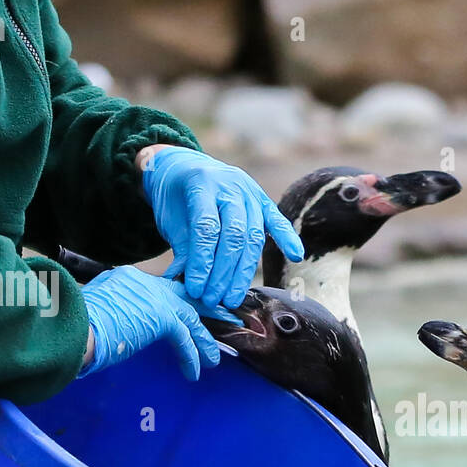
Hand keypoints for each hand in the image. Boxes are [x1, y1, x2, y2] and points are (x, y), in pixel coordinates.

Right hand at [78, 266, 220, 380]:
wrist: (68, 327)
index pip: (159, 290)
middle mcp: (143, 282)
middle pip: (183, 296)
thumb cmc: (71, 326)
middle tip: (222, 318)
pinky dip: (191, 357)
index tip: (184, 315)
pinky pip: (184, 339)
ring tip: (212, 359)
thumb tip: (119, 329)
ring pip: (189, 318)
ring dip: (203, 340)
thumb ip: (112, 312)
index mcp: (125, 278)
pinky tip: (194, 372)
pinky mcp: (161, 317)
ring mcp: (154, 298)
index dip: (174, 303)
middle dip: (204, 309)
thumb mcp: (93, 311)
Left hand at [140, 146, 303, 316]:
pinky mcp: (263, 200)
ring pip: (253, 235)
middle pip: (234, 235)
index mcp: (202, 184)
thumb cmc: (175, 199)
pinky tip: (296, 255)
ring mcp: (249, 192)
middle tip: (213, 300)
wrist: (184, 166)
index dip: (202, 262)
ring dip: (243, 272)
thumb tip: (186, 288)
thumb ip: (182, 251)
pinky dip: (287, 238)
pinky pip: (277, 221)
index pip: (206, 229)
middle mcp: (230, 186)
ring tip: (232, 298)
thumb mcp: (170, 220)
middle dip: (223, 273)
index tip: (195, 289)